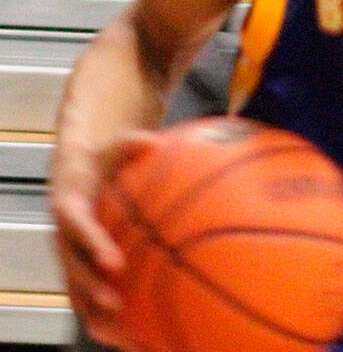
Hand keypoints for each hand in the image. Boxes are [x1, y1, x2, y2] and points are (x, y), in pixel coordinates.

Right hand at [49, 131, 157, 347]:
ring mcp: (71, 259)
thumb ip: (129, 144)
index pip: (77, 229)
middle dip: (92, 289)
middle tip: (116, 304)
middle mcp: (64, 239)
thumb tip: (151, 139)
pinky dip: (106, 320)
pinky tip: (134, 339)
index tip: (114, 262)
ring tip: (122, 336)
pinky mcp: (80, 273)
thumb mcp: (112, 149)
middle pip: (72, 270)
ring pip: (76, 293)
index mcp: (70, 208)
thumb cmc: (101, 163)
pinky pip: (88, 301)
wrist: (77, 175)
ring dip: (96, 314)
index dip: (93, 246)